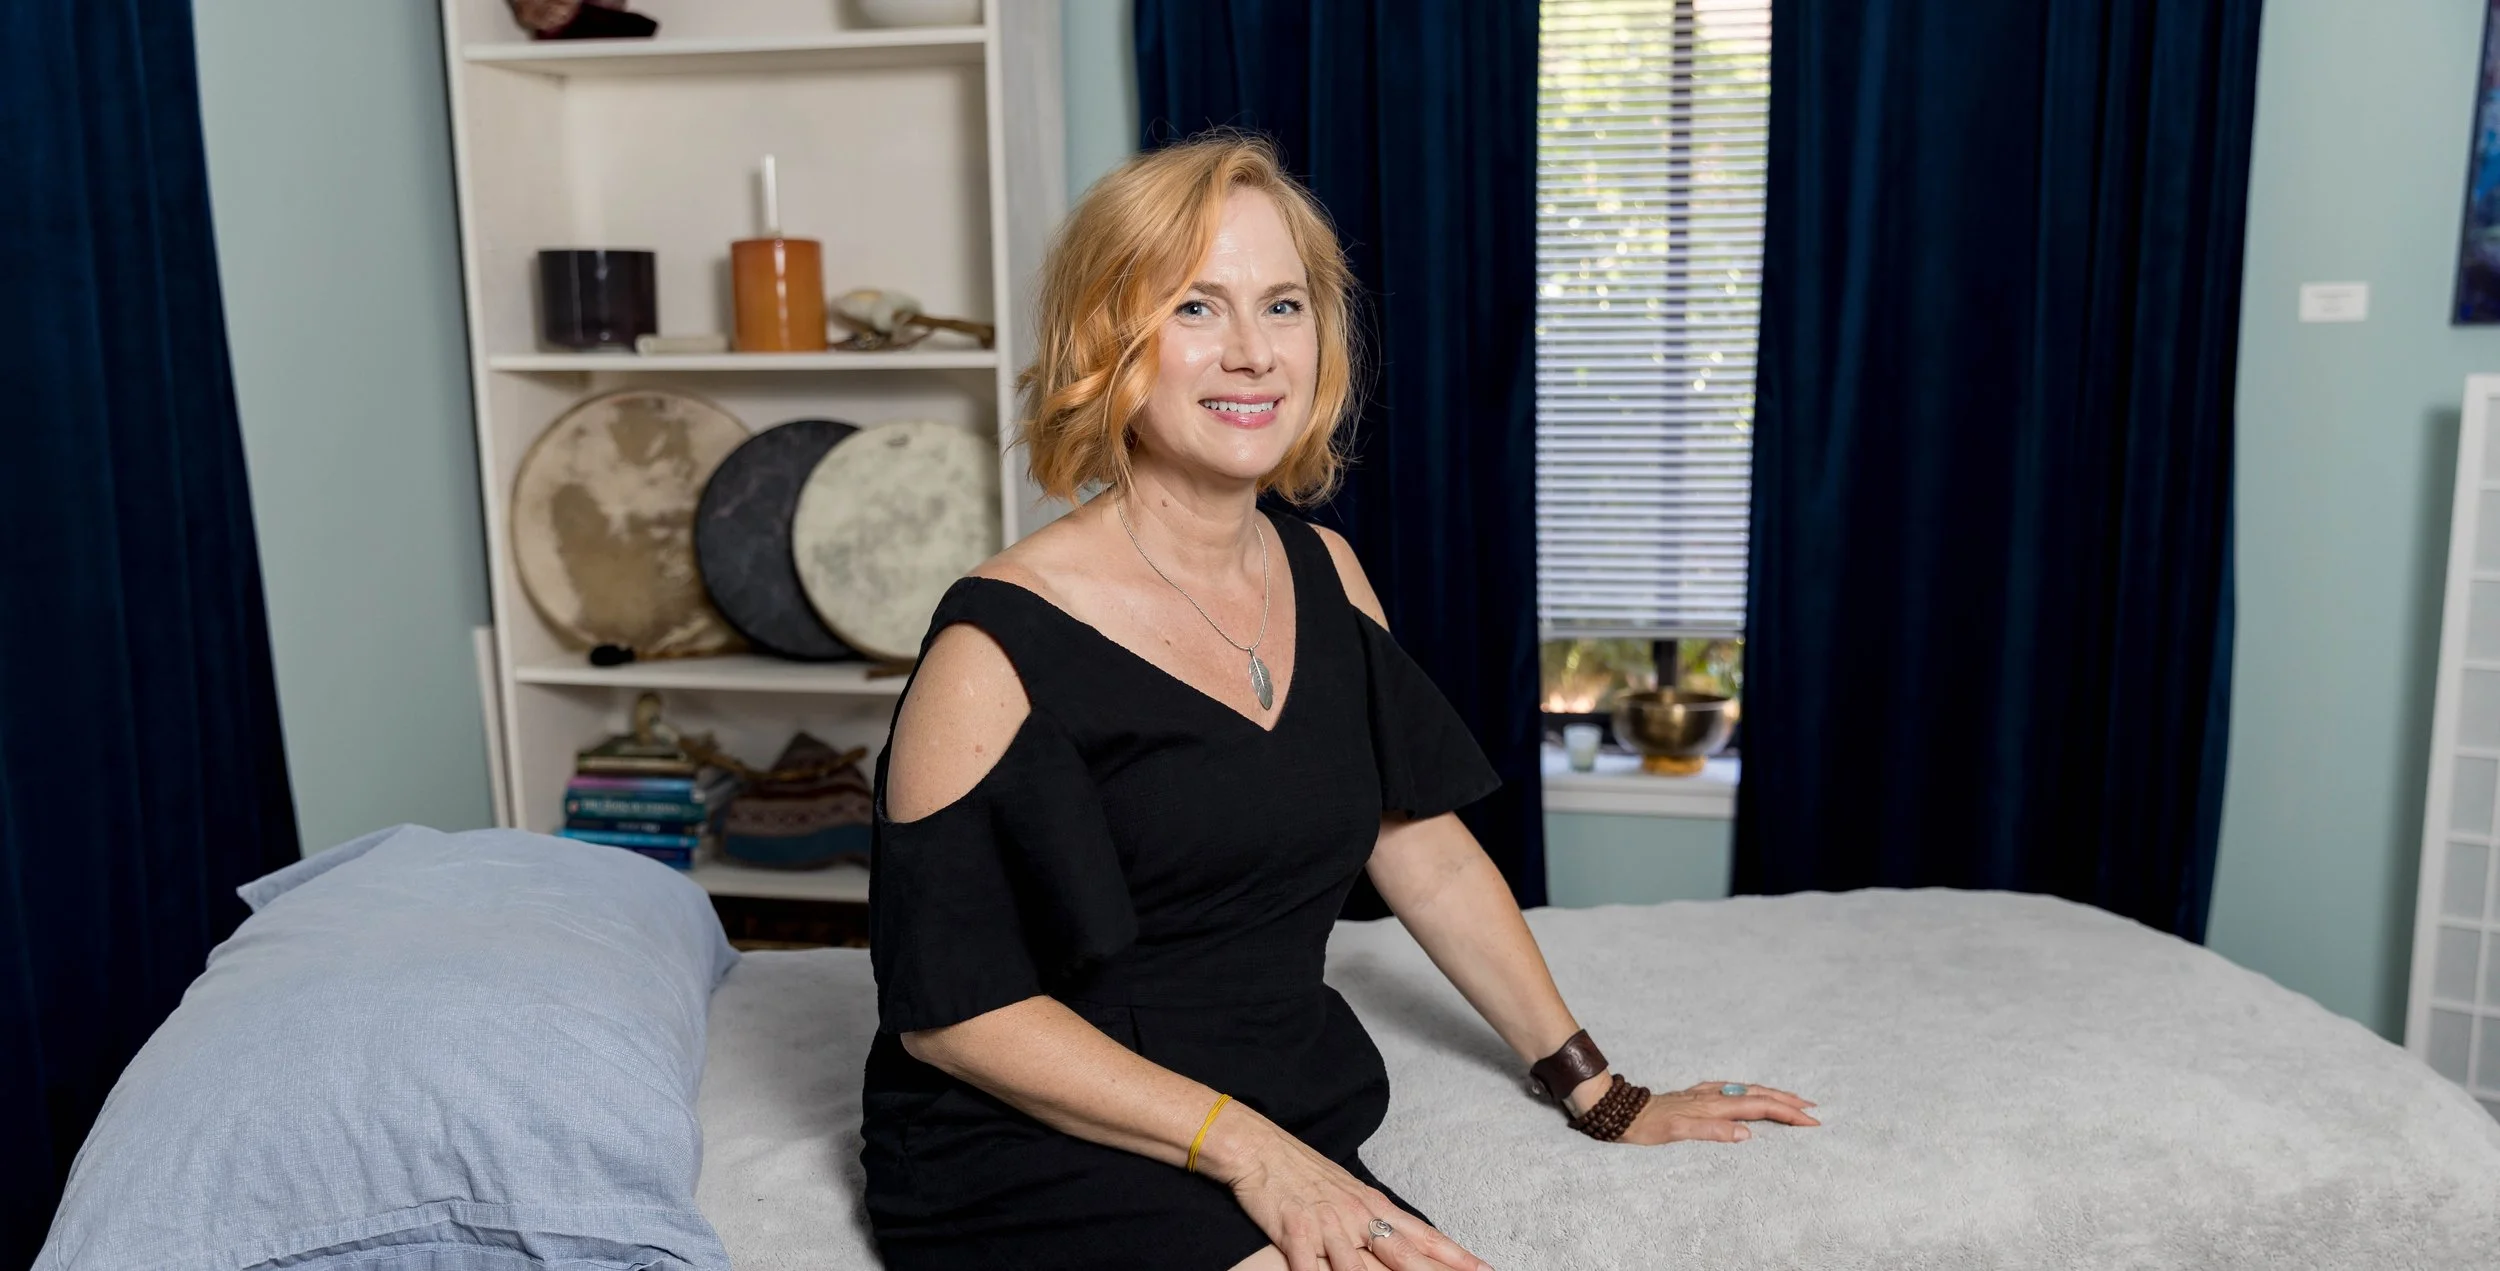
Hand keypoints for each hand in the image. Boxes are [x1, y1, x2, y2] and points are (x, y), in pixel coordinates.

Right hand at [1200, 1102, 1493, 1270]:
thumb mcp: (1346, 1188)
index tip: (1484, 1270)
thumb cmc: (1300, 1170)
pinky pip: (1312, 1269)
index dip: (1455, 1256)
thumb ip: (1372, 1215)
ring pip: (1362, 1269)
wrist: (1256, 1147)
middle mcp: (1357, 1215)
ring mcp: (1327, 1226)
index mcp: (1373, 1204)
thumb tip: (1399, 1234)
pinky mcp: (1296, 1233)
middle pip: (1405, 1254)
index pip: (1423, 1235)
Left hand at [1616, 1079, 1818, 1144]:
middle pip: (1758, 1094)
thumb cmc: (1645, 1125)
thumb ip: (1711, 1132)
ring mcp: (1703, 1094)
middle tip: (1812, 1108)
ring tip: (1790, 1100)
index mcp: (1713, 1106)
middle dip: (1786, 1101)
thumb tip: (1746, 1134)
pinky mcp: (1694, 1096)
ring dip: (1771, 1095)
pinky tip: (1746, 1094)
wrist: (1618, 1109)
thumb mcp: (1676, 1132)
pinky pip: (1731, 1091)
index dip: (1787, 1113)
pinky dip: (1749, 1092)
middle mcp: (1712, 1096)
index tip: (1811, 1121)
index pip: (1760, 1107)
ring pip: (1746, 1090)